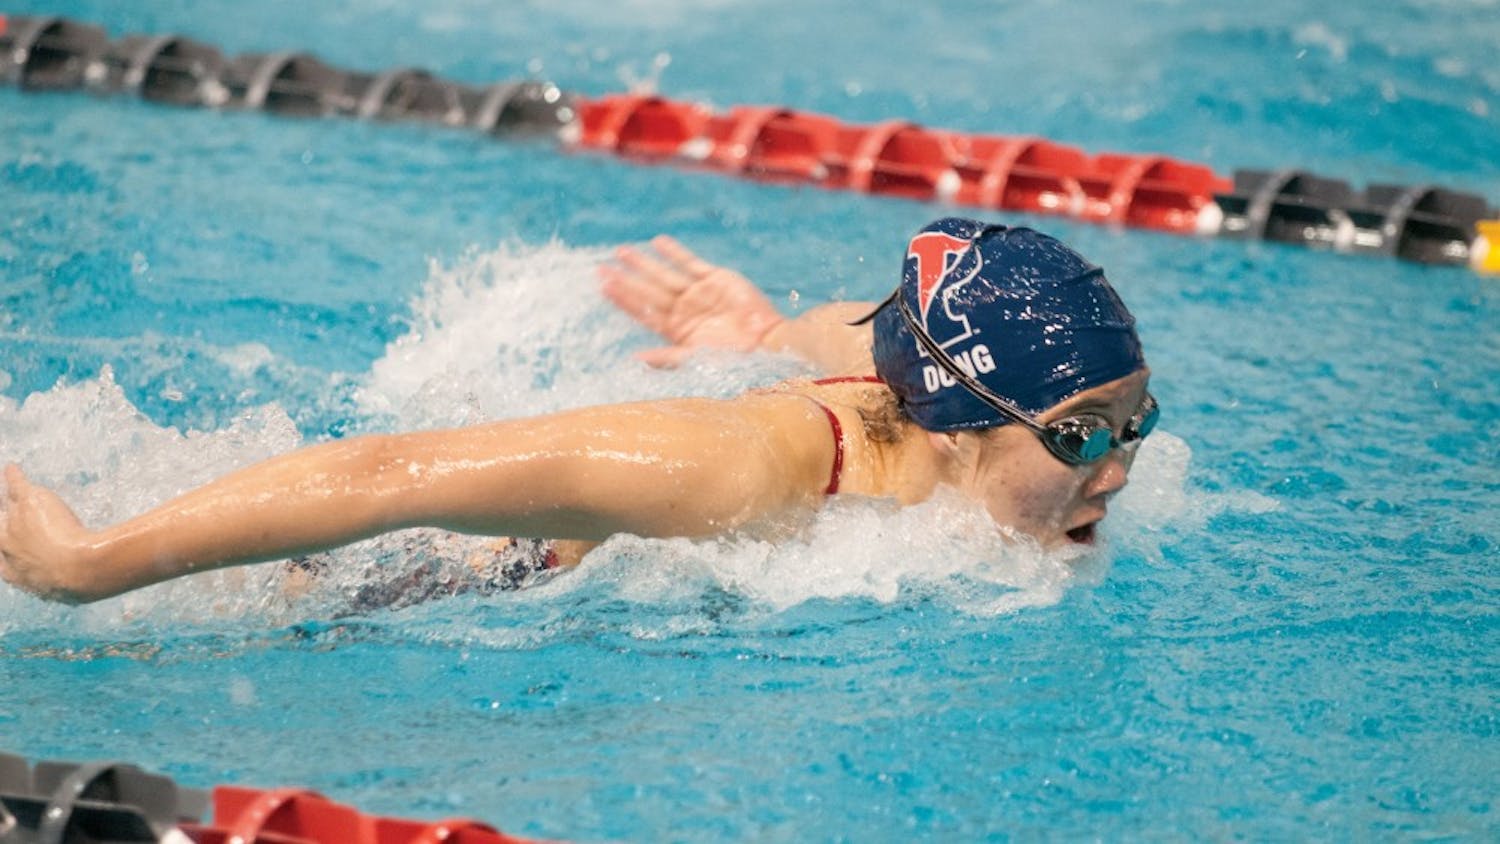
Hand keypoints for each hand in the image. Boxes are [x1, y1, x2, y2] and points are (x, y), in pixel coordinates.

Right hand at [0, 464, 95, 603]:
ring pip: (8, 507)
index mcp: (11, 571)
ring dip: (8, 499)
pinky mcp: (28, 503)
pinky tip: (13, 469)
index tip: (6, 543)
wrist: (80, 570)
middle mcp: (6, 545)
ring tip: (9, 491)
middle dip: (1, 524)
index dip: (3, 548)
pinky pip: (17, 485)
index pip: (1, 555)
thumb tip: (77, 588)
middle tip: (2, 519)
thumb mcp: (65, 590)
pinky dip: (15, 477)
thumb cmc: (78, 582)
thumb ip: (61, 584)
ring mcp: (14, 522)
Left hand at [599, 235, 784, 366]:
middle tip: (602, 267)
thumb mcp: (695, 359)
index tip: (603, 286)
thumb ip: (665, 358)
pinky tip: (657, 242)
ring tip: (623, 251)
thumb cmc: (732, 358)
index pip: (643, 311)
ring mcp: (698, 293)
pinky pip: (690, 263)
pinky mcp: (716, 279)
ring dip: (644, 263)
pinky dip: (674, 253)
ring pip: (665, 275)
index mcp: (676, 330)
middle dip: (626, 278)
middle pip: (649, 291)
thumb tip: (634, 360)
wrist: (767, 343)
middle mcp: (684, 310)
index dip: (623, 298)